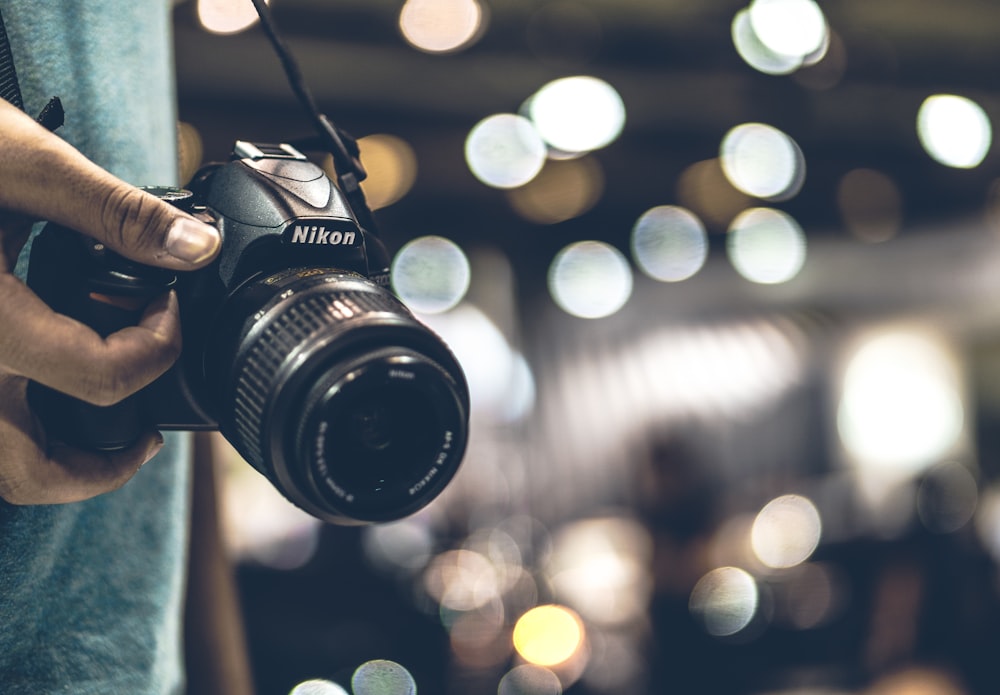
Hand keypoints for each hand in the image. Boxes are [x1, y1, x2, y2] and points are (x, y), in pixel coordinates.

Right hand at [0, 100, 220, 504]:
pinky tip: (33, 387)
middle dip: (101, 467)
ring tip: (93, 423)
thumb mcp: (17, 163)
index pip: (102, 378)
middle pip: (31, 474)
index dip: (160, 348)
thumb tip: (197, 248)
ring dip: (48, 462)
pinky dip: (9, 432)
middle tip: (143, 433)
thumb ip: (112, 211)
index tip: (167, 307)